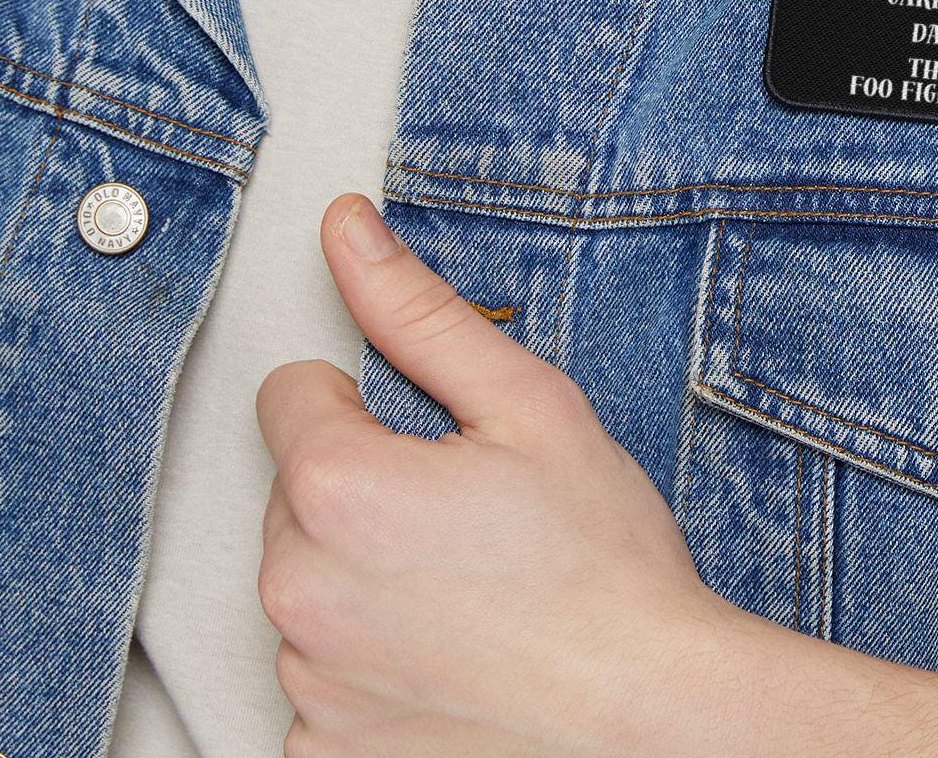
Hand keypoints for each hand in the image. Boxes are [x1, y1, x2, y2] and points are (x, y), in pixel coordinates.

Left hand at [255, 192, 750, 756]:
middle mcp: (297, 590)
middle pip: (297, 495)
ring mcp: (306, 684)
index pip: (291, 395)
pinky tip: (451, 656)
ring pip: (311, 585)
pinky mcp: (322, 751)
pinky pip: (321, 680)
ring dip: (366, 579)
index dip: (368, 402)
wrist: (646, 717)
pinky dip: (373, 665)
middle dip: (366, 488)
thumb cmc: (601, 566)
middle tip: (469, 513)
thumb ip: (418, 311)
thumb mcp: (528, 404)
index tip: (432, 439)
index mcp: (336, 488)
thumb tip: (348, 231)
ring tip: (470, 590)